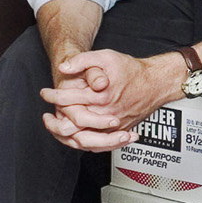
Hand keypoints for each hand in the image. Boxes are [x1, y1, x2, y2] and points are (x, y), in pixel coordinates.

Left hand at [40, 48, 173, 150]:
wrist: (155, 83)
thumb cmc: (132, 70)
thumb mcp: (106, 57)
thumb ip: (84, 60)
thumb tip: (63, 67)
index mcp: (100, 96)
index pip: (68, 100)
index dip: (53, 96)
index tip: (45, 93)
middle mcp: (106, 114)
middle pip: (72, 127)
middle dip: (54, 122)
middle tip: (46, 116)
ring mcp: (114, 126)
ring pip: (84, 141)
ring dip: (65, 136)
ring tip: (56, 128)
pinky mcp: (119, 132)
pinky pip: (98, 145)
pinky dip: (82, 144)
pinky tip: (74, 138)